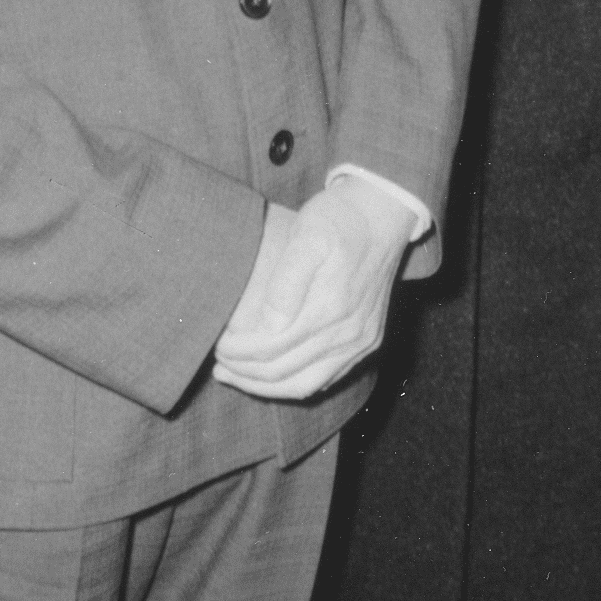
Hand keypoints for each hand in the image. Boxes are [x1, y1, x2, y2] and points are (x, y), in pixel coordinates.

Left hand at [212, 178, 415, 400]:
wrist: (384, 213)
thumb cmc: (340, 219)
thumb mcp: (308, 234)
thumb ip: (288, 281)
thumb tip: (269, 325)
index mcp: (329, 309)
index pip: (271, 350)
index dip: (238, 353)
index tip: (216, 345)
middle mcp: (347, 334)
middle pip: (284, 373)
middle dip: (245, 373)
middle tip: (218, 365)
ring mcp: (361, 342)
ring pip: (306, 385)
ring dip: (267, 387)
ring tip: (236, 377)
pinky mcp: (369, 341)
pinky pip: (329, 378)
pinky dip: (297, 384)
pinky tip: (277, 377)